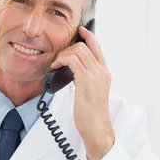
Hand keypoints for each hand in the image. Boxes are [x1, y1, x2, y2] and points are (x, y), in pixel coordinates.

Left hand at [51, 25, 113, 159]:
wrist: (96, 128)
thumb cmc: (91, 115)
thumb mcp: (91, 93)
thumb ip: (86, 80)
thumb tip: (73, 71)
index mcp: (104, 73)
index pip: (97, 47)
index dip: (87, 36)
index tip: (79, 31)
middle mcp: (102, 71)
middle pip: (85, 46)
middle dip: (68, 48)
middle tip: (58, 58)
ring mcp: (95, 75)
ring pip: (78, 50)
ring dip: (63, 54)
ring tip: (56, 64)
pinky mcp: (86, 80)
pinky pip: (72, 60)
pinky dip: (61, 61)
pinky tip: (55, 68)